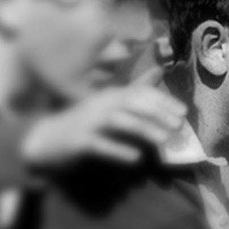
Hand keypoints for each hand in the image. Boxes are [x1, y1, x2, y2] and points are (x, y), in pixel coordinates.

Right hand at [22, 67, 186, 167]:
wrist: (45, 139)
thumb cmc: (83, 123)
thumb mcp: (109, 105)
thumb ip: (134, 90)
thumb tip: (159, 70)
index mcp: (109, 95)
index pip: (140, 93)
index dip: (162, 101)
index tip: (183, 113)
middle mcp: (100, 103)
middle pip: (132, 104)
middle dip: (157, 113)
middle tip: (178, 126)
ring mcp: (88, 121)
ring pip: (119, 121)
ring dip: (143, 130)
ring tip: (163, 141)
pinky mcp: (79, 141)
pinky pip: (101, 145)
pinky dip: (118, 150)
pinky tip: (136, 158)